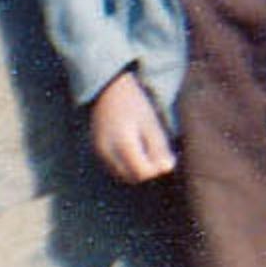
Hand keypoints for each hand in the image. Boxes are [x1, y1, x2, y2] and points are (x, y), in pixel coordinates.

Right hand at [88, 68, 176, 183]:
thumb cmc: (134, 103)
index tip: (166, 157)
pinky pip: (114, 167)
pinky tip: (136, 149)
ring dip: (137, 169)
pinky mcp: (97, 152)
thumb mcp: (151, 122)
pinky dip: (127, 165)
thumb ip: (159, 146)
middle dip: (148, 170)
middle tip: (158, 153)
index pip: (142, 172)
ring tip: (147, 148)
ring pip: (122, 174)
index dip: (157, 169)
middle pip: (132, 176)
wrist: (108, 90)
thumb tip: (168, 168)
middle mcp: (107, 152)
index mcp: (123, 143)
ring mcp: (99, 153)